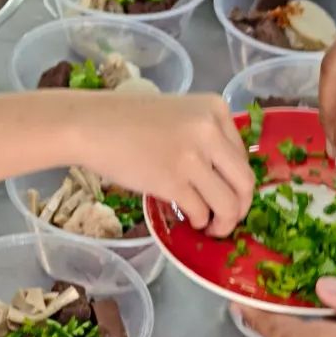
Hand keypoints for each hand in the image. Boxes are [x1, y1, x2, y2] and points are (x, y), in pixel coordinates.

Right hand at [77, 93, 252, 236]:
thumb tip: (224, 175)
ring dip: (224, 223)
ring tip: (212, 227)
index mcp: (216, 109)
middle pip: (244, 182)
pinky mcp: (173, 182)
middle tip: (229, 219)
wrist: (92, 125)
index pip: (242, 155)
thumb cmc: (129, 119)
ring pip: (228, 204)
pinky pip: (200, 211)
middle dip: (241, 207)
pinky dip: (199, 221)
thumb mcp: (180, 114)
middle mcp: (210, 131)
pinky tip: (191, 220)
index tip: (228, 193)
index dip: (237, 181)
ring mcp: (193, 157)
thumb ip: (205, 135)